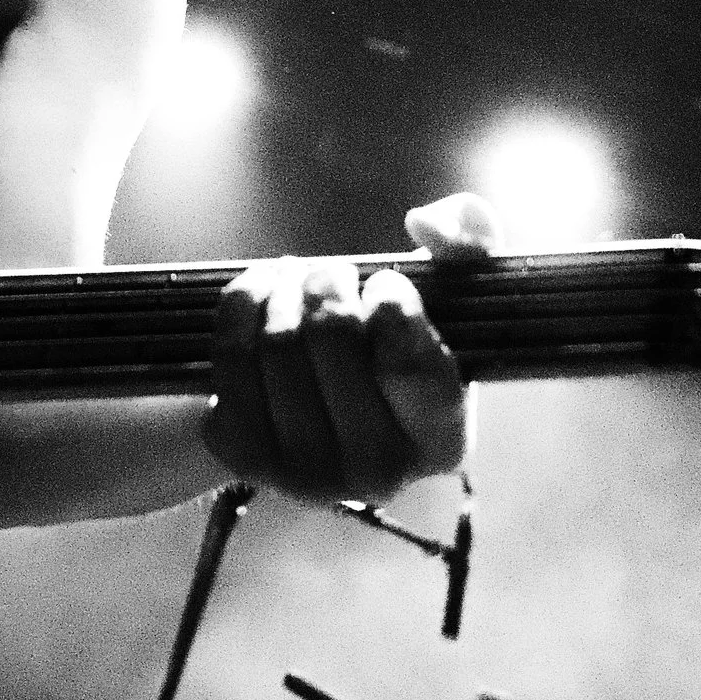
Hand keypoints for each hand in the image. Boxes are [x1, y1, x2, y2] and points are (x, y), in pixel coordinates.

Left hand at [202, 192, 498, 501]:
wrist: (313, 400)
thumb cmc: (393, 340)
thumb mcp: (447, 294)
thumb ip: (468, 241)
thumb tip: (426, 225)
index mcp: (443, 442)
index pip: (409, 363)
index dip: (389, 302)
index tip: (383, 283)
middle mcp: (378, 474)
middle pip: (331, 338)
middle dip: (328, 283)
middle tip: (331, 275)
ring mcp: (307, 473)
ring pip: (278, 341)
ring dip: (285, 288)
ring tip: (298, 280)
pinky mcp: (245, 454)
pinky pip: (232, 353)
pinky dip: (244, 302)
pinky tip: (264, 292)